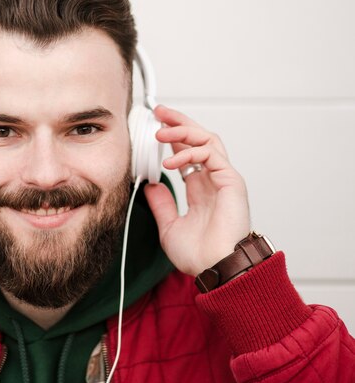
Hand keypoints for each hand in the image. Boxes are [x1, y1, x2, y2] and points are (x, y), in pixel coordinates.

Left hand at [144, 105, 249, 276]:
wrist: (215, 270)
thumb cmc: (199, 255)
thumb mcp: (169, 225)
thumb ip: (162, 204)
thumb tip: (151, 185)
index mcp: (201, 190)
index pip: (188, 154)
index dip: (173, 138)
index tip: (155, 127)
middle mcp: (213, 181)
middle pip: (200, 140)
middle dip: (179, 123)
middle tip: (160, 112)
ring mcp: (224, 180)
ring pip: (208, 141)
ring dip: (183, 131)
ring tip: (160, 132)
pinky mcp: (231, 182)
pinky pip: (211, 155)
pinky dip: (190, 153)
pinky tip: (171, 161)